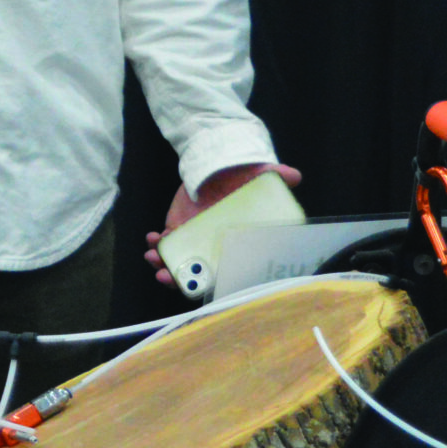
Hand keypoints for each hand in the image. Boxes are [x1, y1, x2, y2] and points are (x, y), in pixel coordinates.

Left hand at [142, 162, 302, 288]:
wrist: (217, 164)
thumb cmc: (243, 176)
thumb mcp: (258, 174)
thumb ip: (275, 176)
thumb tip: (293, 175)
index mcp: (235, 243)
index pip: (226, 271)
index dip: (213, 281)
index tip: (198, 284)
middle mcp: (215, 247)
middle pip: (198, 274)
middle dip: (179, 279)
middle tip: (166, 276)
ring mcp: (195, 240)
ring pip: (178, 262)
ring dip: (163, 263)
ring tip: (153, 256)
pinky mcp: (179, 228)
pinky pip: (166, 244)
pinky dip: (157, 244)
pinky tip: (153, 238)